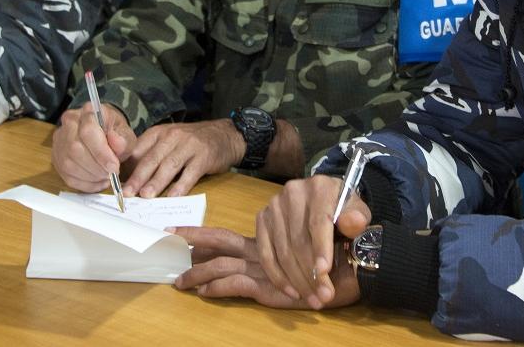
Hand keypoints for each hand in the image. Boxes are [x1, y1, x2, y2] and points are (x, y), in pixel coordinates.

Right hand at [53, 104, 135, 191]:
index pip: (88, 132)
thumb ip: (123, 139)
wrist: (105, 133)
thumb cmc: (114, 132)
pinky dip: (84, 184)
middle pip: (75, 149)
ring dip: (90, 177)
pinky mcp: (57, 158)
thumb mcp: (125, 133)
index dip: (101, 153)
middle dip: (96, 167)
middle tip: (111, 174)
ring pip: (69, 164)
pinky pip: (66, 176)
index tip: (114, 167)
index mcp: (88, 112)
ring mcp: (60, 141)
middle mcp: (69, 123)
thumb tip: (116, 144)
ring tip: (105, 178)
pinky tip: (97, 182)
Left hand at [122, 119, 243, 197]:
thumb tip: (129, 178)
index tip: (117, 183)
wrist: (225, 135)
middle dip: (138, 177)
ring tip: (146, 196)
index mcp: (159, 133)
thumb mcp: (169, 140)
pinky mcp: (204, 156)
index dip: (126, 168)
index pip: (138, 150)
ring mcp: (189, 146)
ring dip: (156, 182)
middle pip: (152, 159)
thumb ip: (151, 154)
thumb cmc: (192, 142)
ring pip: (169, 165)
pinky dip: (181, 186)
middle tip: (127, 193)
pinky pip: (190, 173)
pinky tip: (173, 196)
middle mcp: (172, 136)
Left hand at [173, 226, 359, 308]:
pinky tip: (203, 292)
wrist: (355, 268)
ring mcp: (264, 267)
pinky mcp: (270, 284)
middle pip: (219, 241)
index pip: (226, 235)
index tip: (177, 231)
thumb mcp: (298, 261)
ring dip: (197, 274)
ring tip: (179, 282)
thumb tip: (251, 262)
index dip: (202, 233)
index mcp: (266, 242)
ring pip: (221, 265)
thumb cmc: (332, 262)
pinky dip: (218, 288)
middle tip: (168, 238)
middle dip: (192, 239)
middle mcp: (261, 251)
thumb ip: (276, 259)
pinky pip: (236, 285)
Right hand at [255, 175, 372, 308]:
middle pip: (298, 240)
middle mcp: (292, 191)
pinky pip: (265, 253)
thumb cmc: (343, 209)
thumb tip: (354, 223)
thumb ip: (357, 218)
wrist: (325, 200)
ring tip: (313, 300)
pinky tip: (292, 292)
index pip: (318, 221)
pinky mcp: (262, 219)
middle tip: (324, 297)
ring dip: (297, 280)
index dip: (321, 248)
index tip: (325, 273)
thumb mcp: (357, 211)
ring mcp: (274, 205)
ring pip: (282, 250)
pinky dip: (277, 276)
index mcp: (319, 186)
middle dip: (311, 273)